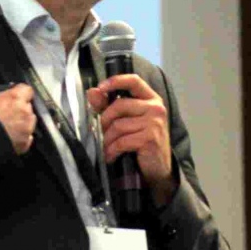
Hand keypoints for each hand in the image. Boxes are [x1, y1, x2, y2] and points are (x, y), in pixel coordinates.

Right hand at [0, 83, 35, 154]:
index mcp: (15, 97)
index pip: (26, 90)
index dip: (20, 93)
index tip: (14, 97)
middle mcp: (24, 111)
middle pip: (27, 107)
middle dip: (19, 110)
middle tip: (6, 115)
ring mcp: (27, 127)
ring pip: (29, 123)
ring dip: (21, 124)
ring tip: (7, 129)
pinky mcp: (25, 142)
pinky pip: (27, 138)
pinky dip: (20, 139)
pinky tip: (9, 139)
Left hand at [86, 75, 176, 204]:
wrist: (159, 169)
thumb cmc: (142, 142)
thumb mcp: (128, 121)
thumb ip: (109, 105)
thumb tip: (92, 92)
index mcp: (151, 98)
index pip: (134, 80)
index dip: (116, 81)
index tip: (100, 87)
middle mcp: (156, 108)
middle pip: (119, 105)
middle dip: (104, 120)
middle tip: (100, 133)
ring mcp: (155, 123)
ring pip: (118, 125)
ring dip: (107, 139)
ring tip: (105, 148)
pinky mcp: (150, 138)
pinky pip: (122, 141)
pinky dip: (112, 150)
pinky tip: (111, 156)